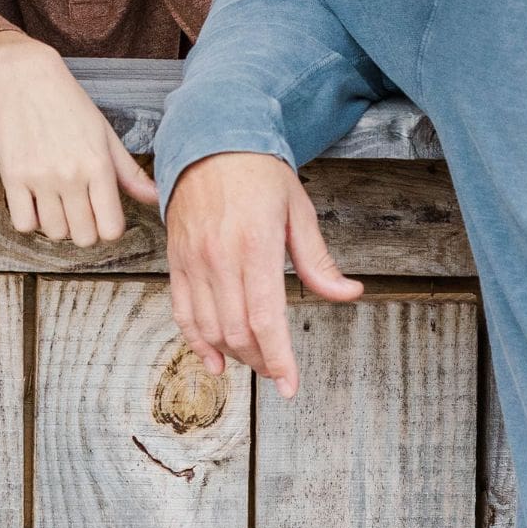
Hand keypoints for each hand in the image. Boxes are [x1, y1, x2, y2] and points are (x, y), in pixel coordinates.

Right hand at [0, 34, 159, 245]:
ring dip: (57, 223)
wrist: (27, 76)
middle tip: (78, 208)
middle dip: (83, 228)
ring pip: (54, 233)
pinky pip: (23, 224)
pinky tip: (34, 200)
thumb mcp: (105, 134)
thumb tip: (156, 198)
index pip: (111, 229)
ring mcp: (40, 177)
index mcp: (99, 165)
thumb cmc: (70, 104)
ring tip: (56, 200)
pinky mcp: (12, 176)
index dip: (108, 228)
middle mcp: (71, 175)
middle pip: (84, 237)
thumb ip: (129, 172)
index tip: (101, 214)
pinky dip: (30, 219)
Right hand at [165, 152, 362, 397]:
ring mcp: (194, 259)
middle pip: (238, 330)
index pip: (265, 318)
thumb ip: (318, 260)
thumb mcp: (298, 210)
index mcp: (255, 244)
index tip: (290, 386)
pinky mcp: (177, 260)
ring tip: (255, 360)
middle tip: (279, 370)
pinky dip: (197, 341)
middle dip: (261, 360)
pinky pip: (183, 312)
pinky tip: (214, 359)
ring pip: (210, 327)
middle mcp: (219, 256)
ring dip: (234, 354)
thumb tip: (349, 292)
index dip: (279, 359)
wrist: (210, 141)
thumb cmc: (258, 173)